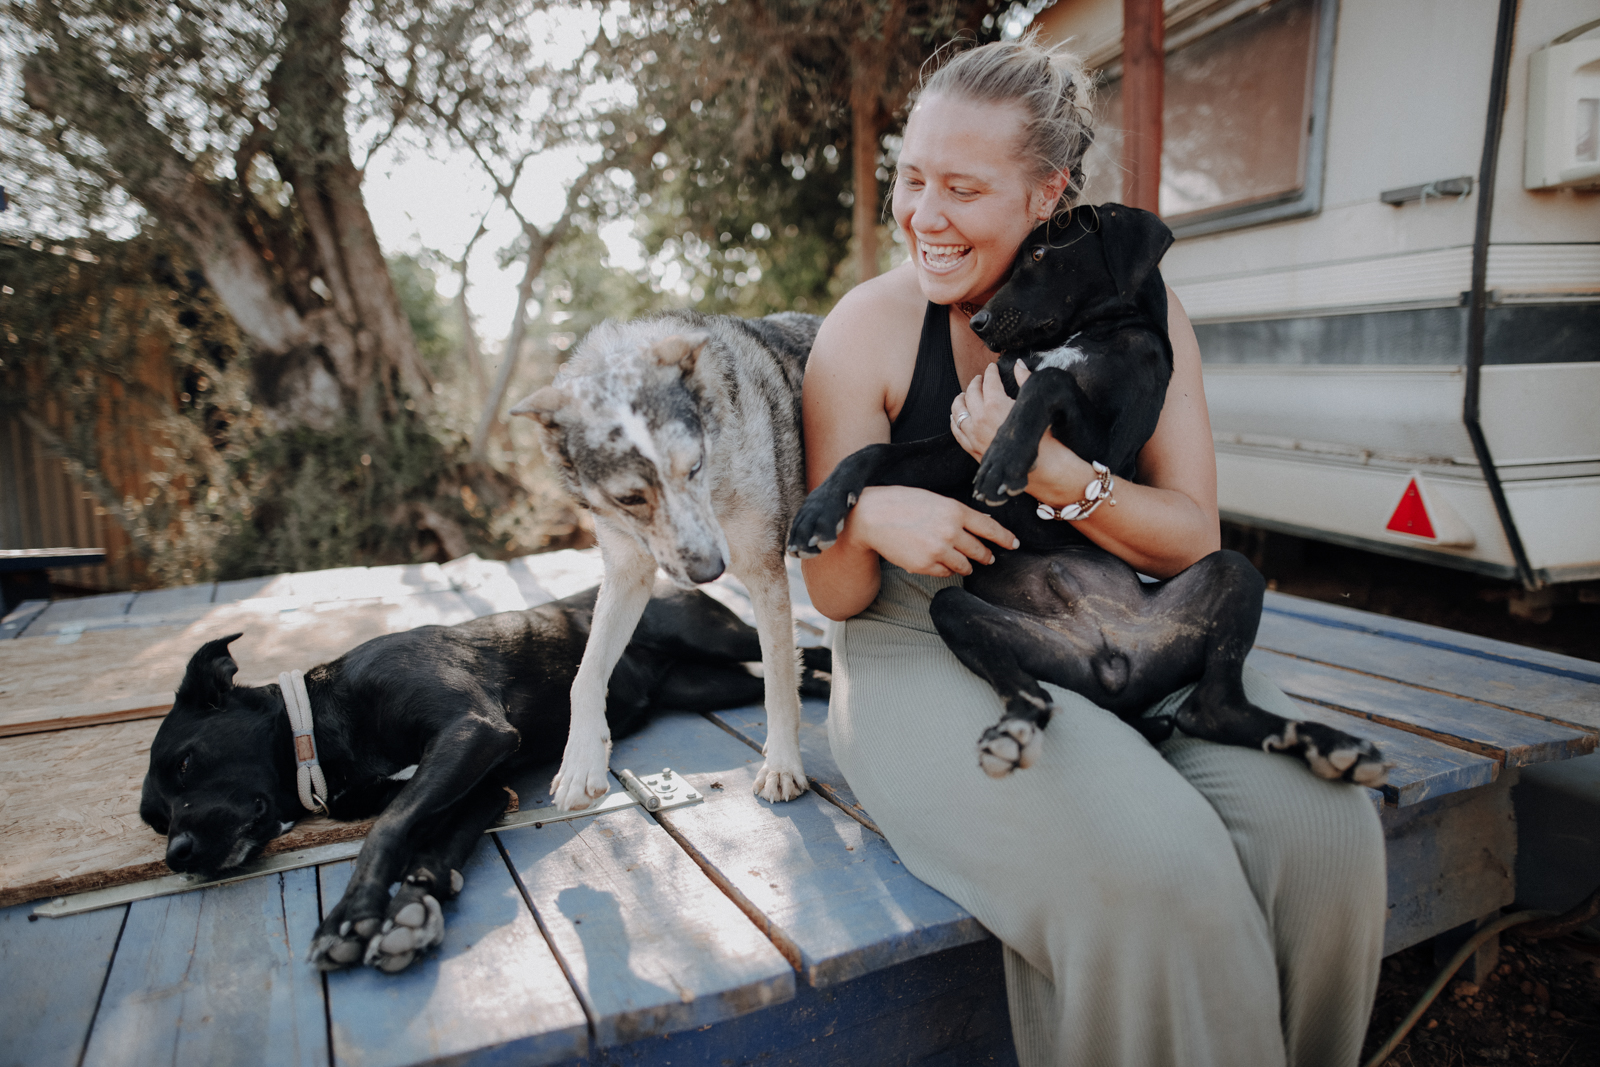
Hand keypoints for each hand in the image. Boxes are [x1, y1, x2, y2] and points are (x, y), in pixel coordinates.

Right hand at [848, 484, 1018, 577]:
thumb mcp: (935, 500)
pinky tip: (941, 563)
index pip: (990, 528)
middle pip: (980, 550)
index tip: (1014, 544)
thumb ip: (957, 513)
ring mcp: (938, 550)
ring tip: (966, 564)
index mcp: (955, 511)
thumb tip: (982, 525)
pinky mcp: (925, 565)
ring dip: (967, 566)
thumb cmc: (902, 503)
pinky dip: (947, 570)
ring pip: (965, 565)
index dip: (1005, 538)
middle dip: (986, 555)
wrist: (871, 517)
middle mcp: (950, 531)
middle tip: (989, 558)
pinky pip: (945, 573)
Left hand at [951, 363, 1032, 460]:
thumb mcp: (1033, 405)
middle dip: (976, 382)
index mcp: (995, 404)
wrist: (1041, 467)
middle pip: (971, 393)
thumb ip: (1025, 380)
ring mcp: (973, 434)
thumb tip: (1019, 364)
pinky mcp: (972, 448)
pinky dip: (955, 419)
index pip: (989, 381)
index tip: (992, 368)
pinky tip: (958, 415)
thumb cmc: (1042, 436)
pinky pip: (956, 429)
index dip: (991, 372)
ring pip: (958, 410)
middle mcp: (980, 418)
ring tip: (966, 394)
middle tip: (980, 379)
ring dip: (961, 398)